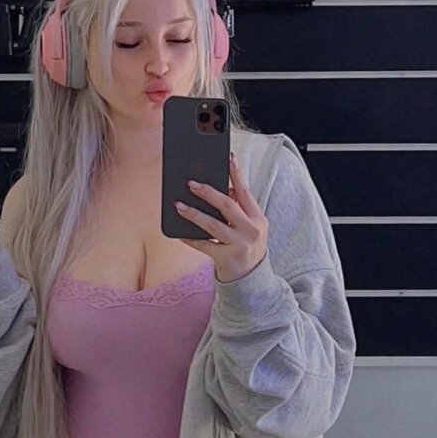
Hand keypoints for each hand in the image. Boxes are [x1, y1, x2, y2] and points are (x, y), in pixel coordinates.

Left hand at [173, 150, 268, 283]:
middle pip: (227, 206)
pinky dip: (190, 238)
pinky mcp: (226, 258)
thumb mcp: (250, 227)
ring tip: (178, 205)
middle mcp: (251, 231)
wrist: (252, 280)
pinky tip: (179, 232)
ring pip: (213, 226)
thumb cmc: (247, 247)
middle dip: (208, 193)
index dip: (236, 174)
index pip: (246, 192)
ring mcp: (239, 245)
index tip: (228, 158)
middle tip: (191, 183)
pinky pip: (204, 245)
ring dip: (194, 214)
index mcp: (258, 218)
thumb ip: (240, 208)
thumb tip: (225, 187)